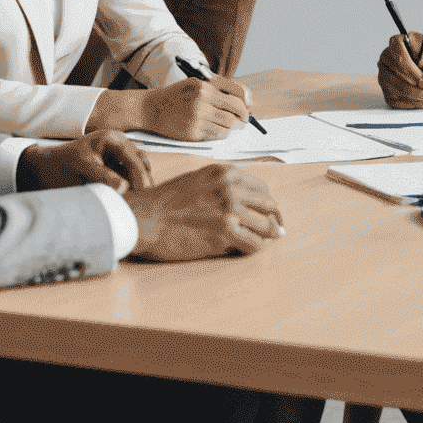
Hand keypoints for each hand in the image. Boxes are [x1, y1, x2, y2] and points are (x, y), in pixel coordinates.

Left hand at [18, 130, 153, 194]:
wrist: (46, 167)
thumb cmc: (61, 167)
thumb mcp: (81, 171)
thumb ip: (102, 177)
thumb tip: (125, 188)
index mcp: (110, 139)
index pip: (133, 158)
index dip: (140, 177)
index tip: (144, 195)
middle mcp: (119, 142)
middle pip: (140, 162)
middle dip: (144, 182)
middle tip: (146, 204)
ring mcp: (120, 152)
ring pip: (139, 168)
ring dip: (141, 183)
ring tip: (141, 203)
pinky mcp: (118, 164)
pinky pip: (132, 174)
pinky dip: (134, 185)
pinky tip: (132, 199)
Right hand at [126, 164, 284, 260]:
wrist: (145, 217)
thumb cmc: (165, 201)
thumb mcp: (198, 180)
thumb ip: (222, 186)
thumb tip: (242, 202)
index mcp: (226, 173)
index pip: (261, 188)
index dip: (267, 203)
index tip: (269, 213)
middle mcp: (231, 188)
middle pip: (269, 205)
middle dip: (274, 219)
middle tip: (276, 229)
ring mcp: (230, 210)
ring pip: (265, 225)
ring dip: (267, 235)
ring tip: (265, 241)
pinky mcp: (224, 232)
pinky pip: (253, 243)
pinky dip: (254, 248)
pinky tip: (248, 249)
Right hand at [141, 75, 253, 140]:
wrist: (151, 109)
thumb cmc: (176, 95)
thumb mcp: (196, 84)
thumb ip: (218, 89)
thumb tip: (244, 100)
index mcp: (204, 86)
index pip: (236, 95)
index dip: (246, 104)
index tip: (248, 109)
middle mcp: (202, 101)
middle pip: (235, 111)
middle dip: (244, 117)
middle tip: (244, 120)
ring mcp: (198, 118)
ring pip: (229, 125)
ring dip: (234, 127)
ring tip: (233, 126)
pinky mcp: (193, 133)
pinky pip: (218, 135)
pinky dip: (223, 134)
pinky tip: (221, 131)